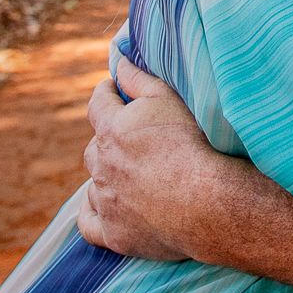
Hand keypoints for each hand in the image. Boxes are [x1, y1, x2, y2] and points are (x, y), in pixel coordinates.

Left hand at [79, 55, 225, 261]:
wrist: (204, 201)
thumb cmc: (190, 145)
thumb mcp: (167, 99)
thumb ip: (138, 78)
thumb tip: (117, 60)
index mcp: (111, 129)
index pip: (97, 102)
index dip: (106, 93)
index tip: (113, 89)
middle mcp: (101, 165)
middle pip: (94, 146)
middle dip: (107, 138)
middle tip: (131, 137)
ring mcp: (105, 201)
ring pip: (94, 182)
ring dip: (105, 174)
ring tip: (129, 171)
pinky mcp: (113, 233)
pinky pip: (88, 222)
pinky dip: (93, 211)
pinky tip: (105, 205)